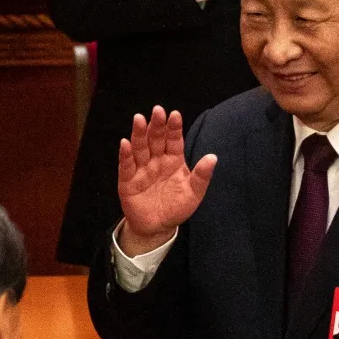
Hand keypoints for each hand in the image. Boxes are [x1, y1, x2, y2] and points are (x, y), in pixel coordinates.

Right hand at [116, 106, 217, 255]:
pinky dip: (125, 155)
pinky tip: (125, 143)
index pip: (174, 140)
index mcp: (173, 160)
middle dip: (157, 125)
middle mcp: (156, 160)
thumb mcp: (194, 194)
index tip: (175, 114)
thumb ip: (202, 176)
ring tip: (139, 119)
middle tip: (158, 110)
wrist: (158, 227)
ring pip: (140, 148)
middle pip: (155, 139)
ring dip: (139, 134)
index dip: (174, 128)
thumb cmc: (177, 207)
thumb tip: (213, 157)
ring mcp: (142, 169)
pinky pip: (126, 166)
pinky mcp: (128, 181)